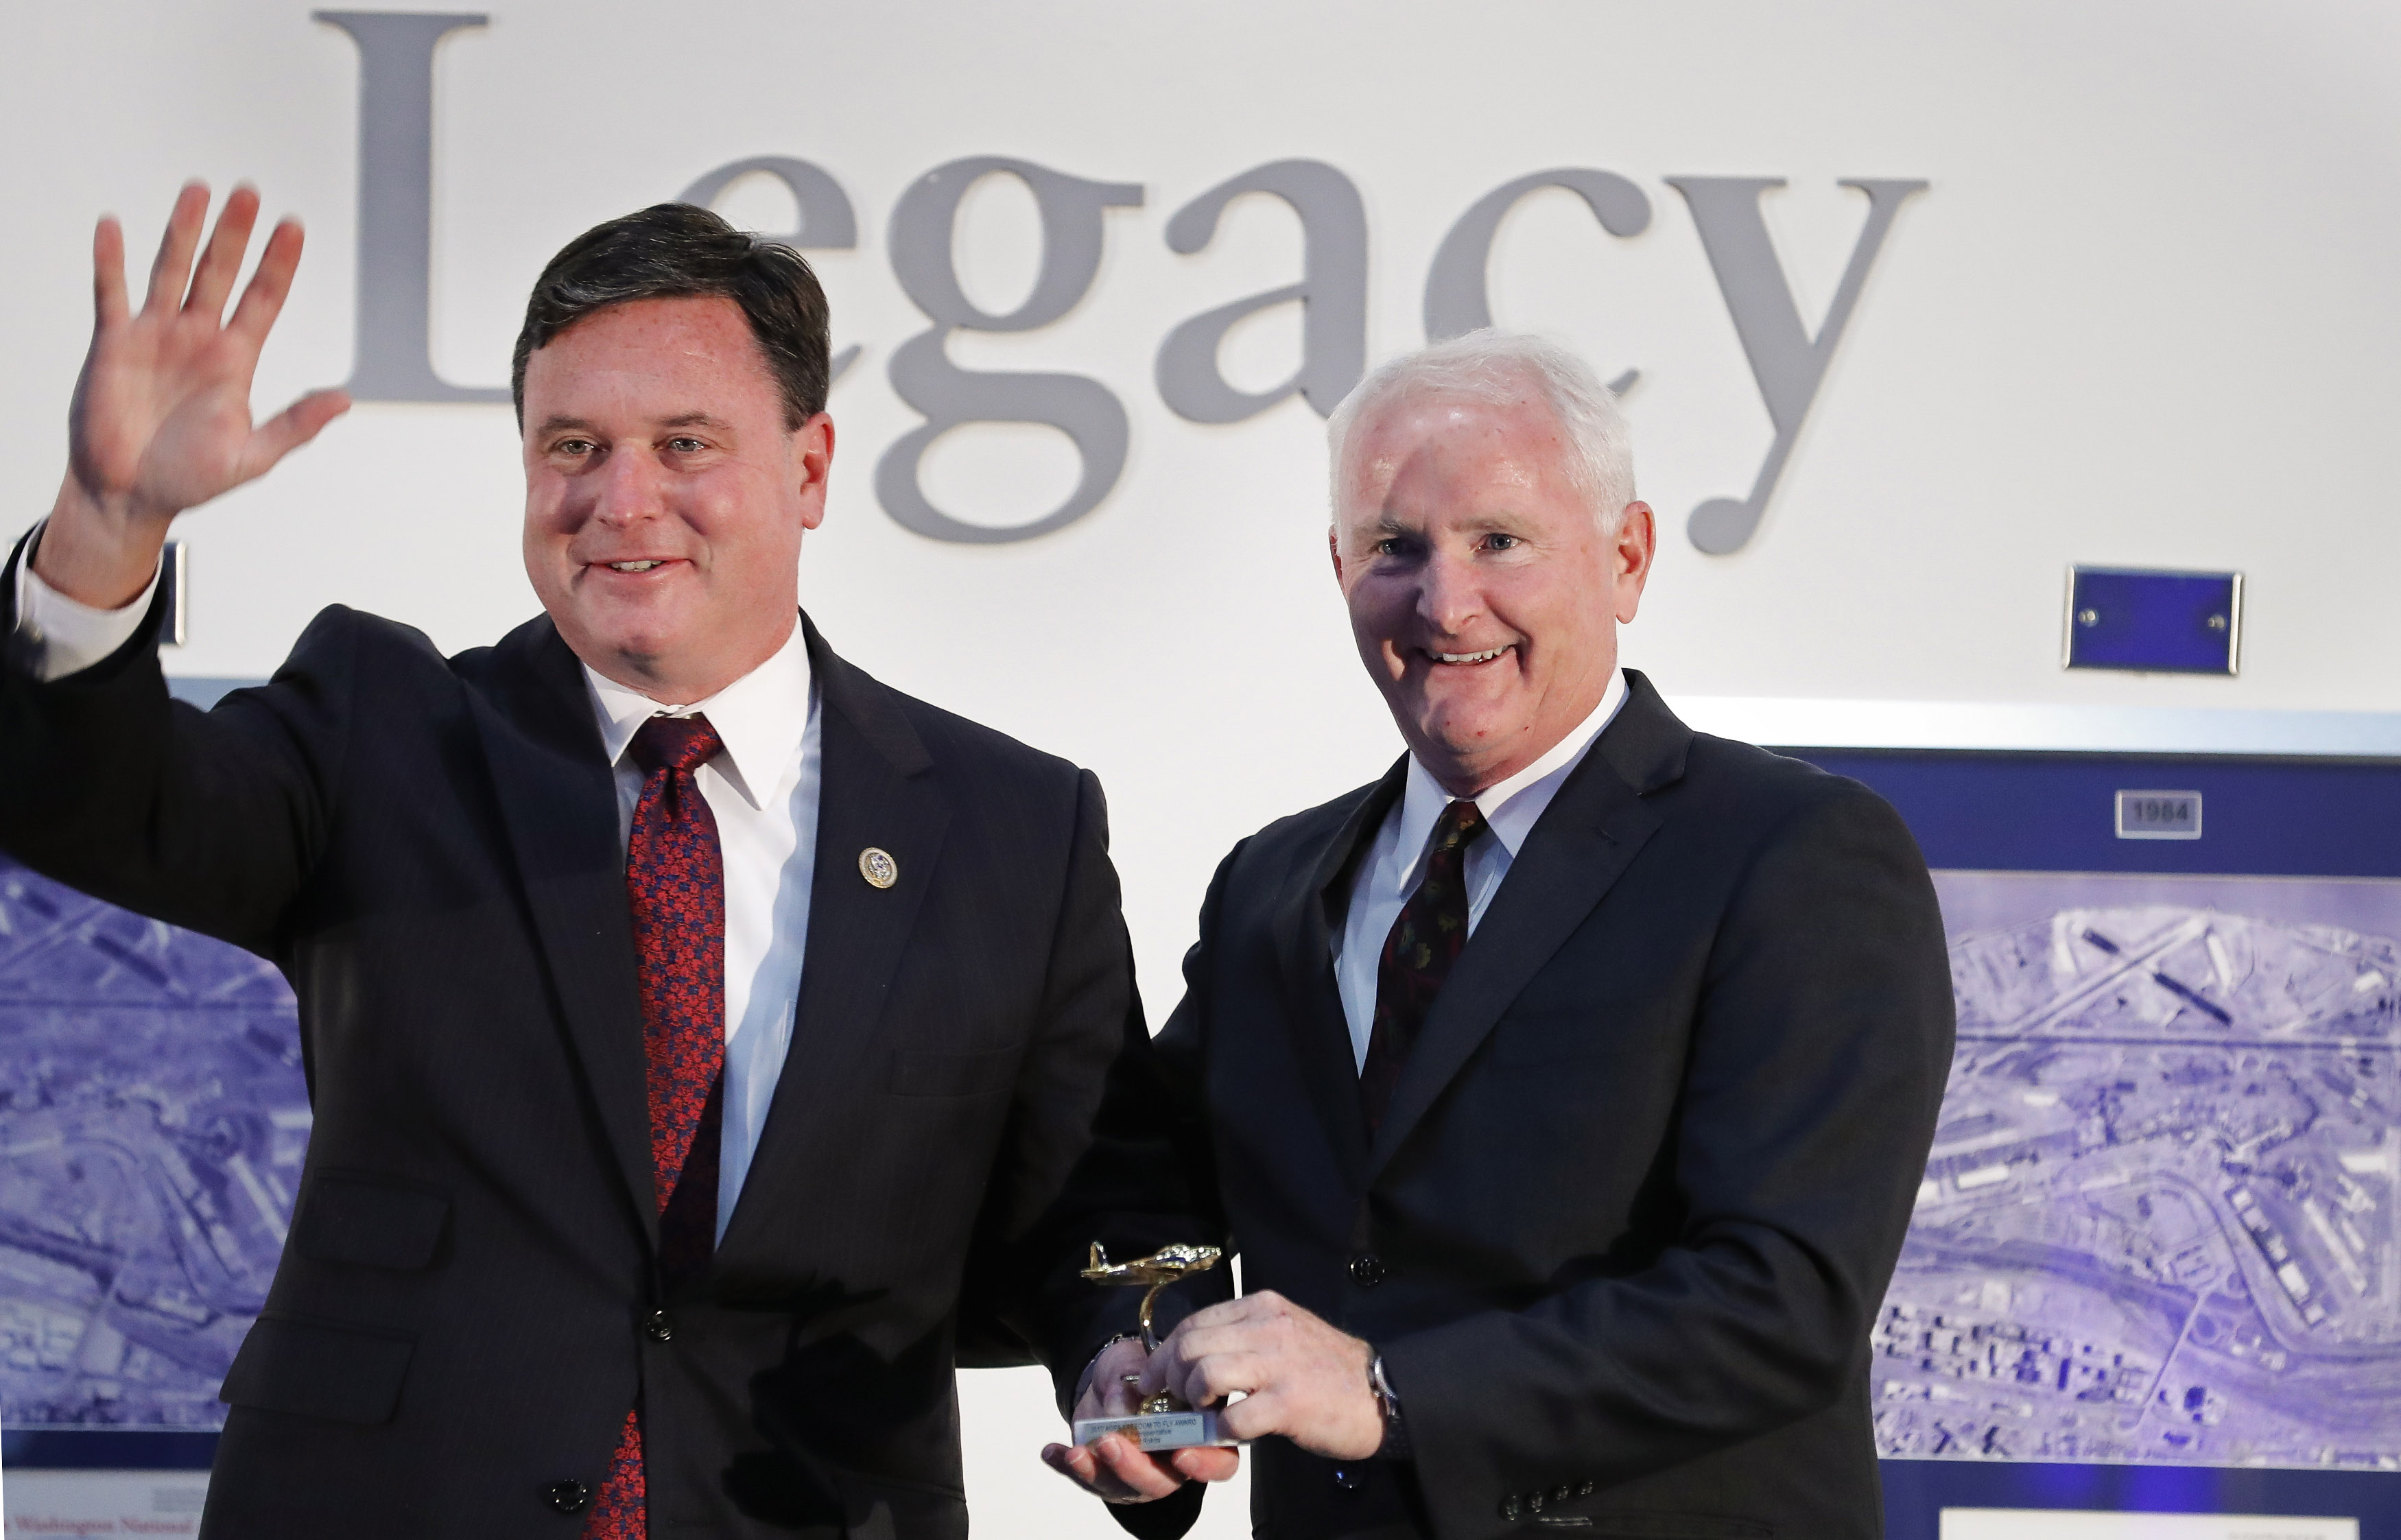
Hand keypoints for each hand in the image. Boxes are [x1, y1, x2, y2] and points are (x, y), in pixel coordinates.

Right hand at [37, 182, 349, 607]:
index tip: (293, 226)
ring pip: (172, 271)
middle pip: (220, 272)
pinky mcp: (113, 344)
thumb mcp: (252, 456)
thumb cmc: (189, 478)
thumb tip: (344, 399)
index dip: (278, 263)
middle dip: (234, 234)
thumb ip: (296, 425)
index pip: (263, 298)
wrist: (129, 494)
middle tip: (248, 192)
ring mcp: (155, 336)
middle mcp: (197, 338)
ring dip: (184, 232)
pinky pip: (111, 294)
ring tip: (198, 191)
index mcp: (235, 360)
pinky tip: (114, 227)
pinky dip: (111, 261)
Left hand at [1041, 1336, 1239, 1502]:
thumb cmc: (1141, 1368)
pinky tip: (1052, 1452)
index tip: (1181, 1454)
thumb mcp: (1139, 1360)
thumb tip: (1120, 1406)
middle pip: (1163, 1481)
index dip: (1204, 1465)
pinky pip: (1087, 1479)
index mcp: (1199, 1432)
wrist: (1114, 1374)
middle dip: (1135, 1467)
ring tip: (1078, 1452)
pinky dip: (1067, 1467)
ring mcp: (1140, 1472)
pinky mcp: (1106, 1474)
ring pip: (1123, 1487)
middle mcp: (1173, 1460)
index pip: (1219, 1461)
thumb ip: (1134, 1378)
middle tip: (1112, 1443)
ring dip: (1098, 1472)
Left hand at [1147, 1291, 1383, 1460]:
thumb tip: (1191, 1354)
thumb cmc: (1327, 1370)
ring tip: (1205, 1415)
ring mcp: (1280, 1364)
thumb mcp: (1284, 1333)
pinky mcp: (1289, 1402)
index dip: (1164, 1354)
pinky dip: (1222, 1432)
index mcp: (1263, 1307)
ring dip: (1195, 1402)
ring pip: (1204, 1374)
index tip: (1154, 1378)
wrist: (1381, 1393)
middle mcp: (1268, 1327)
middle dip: (1170, 1378)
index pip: (1194, 1322)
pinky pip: (1233, 1418)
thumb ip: (1243, 1336)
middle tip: (1174, 1402)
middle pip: (1190, 1346)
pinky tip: (1231, 1434)